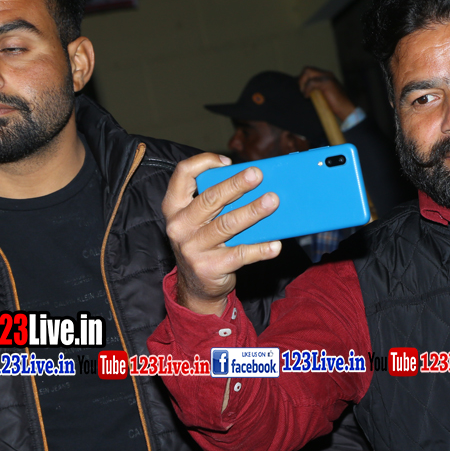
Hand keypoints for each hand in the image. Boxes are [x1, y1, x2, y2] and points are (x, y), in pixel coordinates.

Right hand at [162, 153, 281, 315]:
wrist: (196, 287)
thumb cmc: (204, 244)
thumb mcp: (199, 221)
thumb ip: (215, 202)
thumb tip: (253, 184)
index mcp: (174, 208)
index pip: (182, 174)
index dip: (204, 162)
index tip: (228, 162)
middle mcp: (179, 226)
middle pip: (210, 198)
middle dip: (236, 184)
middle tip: (258, 175)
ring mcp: (192, 248)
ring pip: (227, 224)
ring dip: (253, 212)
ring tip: (272, 202)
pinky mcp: (209, 268)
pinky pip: (240, 255)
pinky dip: (260, 249)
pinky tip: (275, 244)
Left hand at [298, 66, 355, 120]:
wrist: (346, 109)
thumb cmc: (335, 105)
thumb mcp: (324, 93)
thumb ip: (316, 88)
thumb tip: (303, 88)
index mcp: (326, 76)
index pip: (309, 70)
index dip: (303, 79)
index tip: (302, 90)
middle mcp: (327, 74)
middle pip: (307, 69)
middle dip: (301, 80)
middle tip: (302, 91)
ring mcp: (327, 77)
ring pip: (308, 72)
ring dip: (303, 84)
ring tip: (305, 94)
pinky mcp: (327, 83)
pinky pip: (311, 82)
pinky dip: (306, 90)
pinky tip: (307, 97)